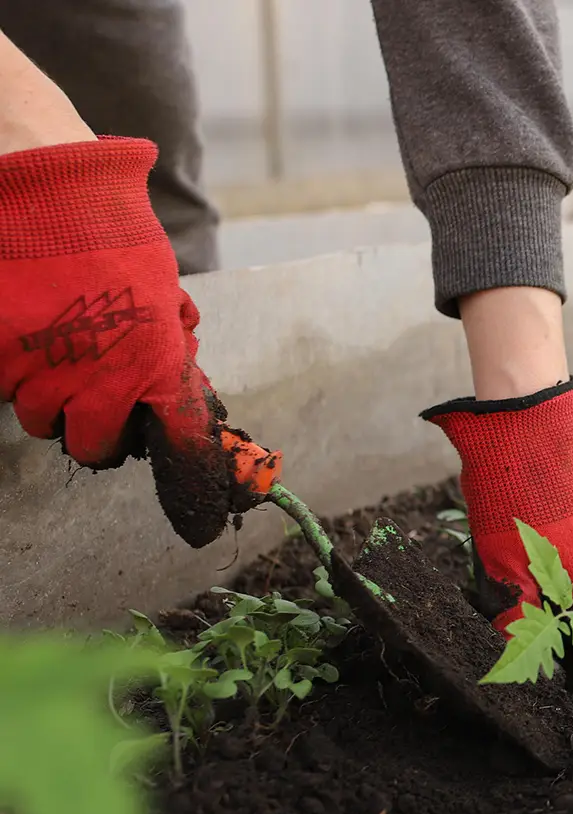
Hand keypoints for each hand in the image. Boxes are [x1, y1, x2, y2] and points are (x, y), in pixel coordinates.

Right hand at [0, 138, 248, 546]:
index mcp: (153, 353)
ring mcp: (36, 364)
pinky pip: (2, 387)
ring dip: (48, 396)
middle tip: (93, 391)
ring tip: (54, 344)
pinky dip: (10, 370)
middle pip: (92, 444)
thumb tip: (181, 397)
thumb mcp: (159, 287)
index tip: (196, 519)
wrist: (40, 179)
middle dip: (95, 426)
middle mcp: (97, 369)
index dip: (190, 477)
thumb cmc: (107, 228)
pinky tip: (22, 329)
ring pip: (40, 419)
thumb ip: (168, 347)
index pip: (178, 438)